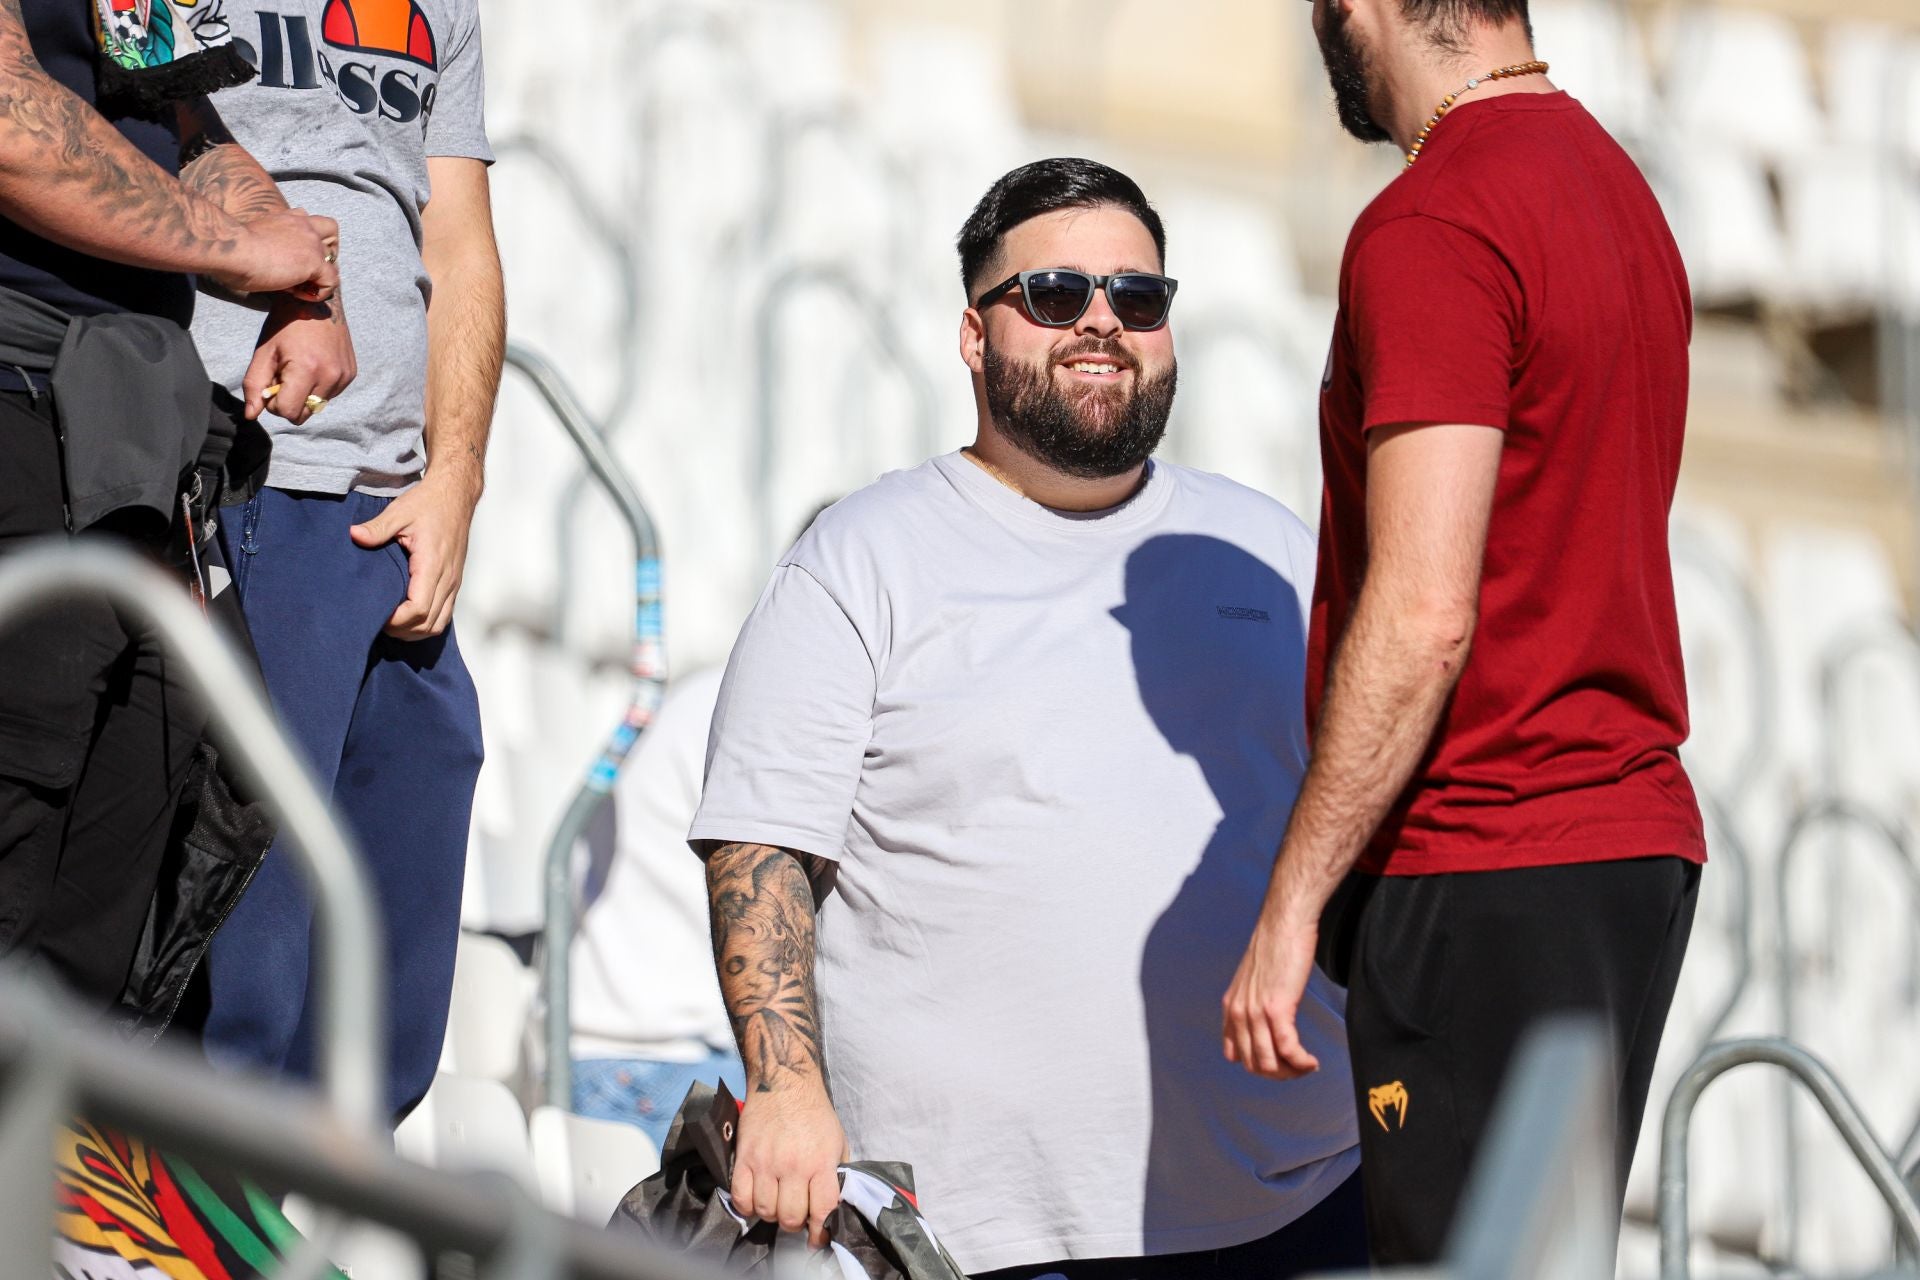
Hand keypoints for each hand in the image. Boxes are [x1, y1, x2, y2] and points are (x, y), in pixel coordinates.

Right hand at [210, 208, 339, 299]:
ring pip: (333, 260)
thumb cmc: (232, 249)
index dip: (309, 238)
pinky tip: (298, 295)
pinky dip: (319, 293)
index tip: (294, 256)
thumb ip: (265, 244)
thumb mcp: (251, 240)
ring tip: (298, 287)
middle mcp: (302, 225)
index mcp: (286, 218)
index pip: (308, 218)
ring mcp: (311, 243)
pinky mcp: (314, 262)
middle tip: (309, 271)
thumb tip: (263, 262)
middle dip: (326, 252)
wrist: (232, 250)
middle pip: (332, 231)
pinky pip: (332, 281)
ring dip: (319, 276)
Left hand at [244, 294, 355, 423]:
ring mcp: (344, 376)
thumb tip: (251, 415)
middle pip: (303, 414)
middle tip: (284, 376)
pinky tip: (313, 364)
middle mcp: (330, 376)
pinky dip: (318, 387)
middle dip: (289, 402)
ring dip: (304, 394)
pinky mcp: (351, 374)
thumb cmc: (285, 324)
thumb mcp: (264, 352)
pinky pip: (329, 395)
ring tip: (299, 367)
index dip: (274, 402)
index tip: (272, 382)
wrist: (315, 300)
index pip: (287, 412)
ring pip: (316, 406)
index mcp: (307, 370)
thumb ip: (254, 385)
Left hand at [348, 469, 479, 639]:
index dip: (397, 621)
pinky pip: (444, 614)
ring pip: (438, 624)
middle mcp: (447, 578)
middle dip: (403, 630)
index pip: (419, 609)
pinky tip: (408, 617)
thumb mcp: (400, 511)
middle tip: (379, 623)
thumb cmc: (430, 503)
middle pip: (428, 623)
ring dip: (416, 631)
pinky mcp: (454, 582)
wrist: (455, 495)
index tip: (378, 616)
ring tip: (392, 624)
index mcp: (433, 564)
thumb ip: (377, 528)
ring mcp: (453, 582)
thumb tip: (354, 536)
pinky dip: (426, 622)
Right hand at [732, 1084, 847, 1248]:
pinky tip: (755, 1200)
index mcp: (820, 1161)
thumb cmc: (814, 1112)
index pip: (822, 1209)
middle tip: (794, 1216)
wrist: (784, 1082)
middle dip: (794, 1224)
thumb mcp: (837, 1140)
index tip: (816, 1236)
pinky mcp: (744, 1157)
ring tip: (776, 1205)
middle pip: (790, 1216)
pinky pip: (740, 1197)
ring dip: (771, 1216)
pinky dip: (747, 1206)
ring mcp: (766, 1162)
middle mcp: (793, 1164)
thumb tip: (830, 1205)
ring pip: (765, 1211)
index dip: (819, 1230)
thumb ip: (835, 1173)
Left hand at [1222, 908, 1322, 1079]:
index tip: (1279, 1064)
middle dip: (1279, 1074)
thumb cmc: (1276, 945)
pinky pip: (1288, 1049)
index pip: (1236, 1054)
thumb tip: (1265, 1021)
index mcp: (1231, 1006)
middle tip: (1298, 1069)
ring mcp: (1255, 1013)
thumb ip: (1253, 1002)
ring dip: (1292, 1071)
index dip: (1260, 1066)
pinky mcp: (1276, 1009)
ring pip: (1270, 1062)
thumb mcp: (1255, 979)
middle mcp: (1238, 1013)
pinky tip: (1312, 1062)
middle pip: (1254, 1064)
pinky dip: (1301, 1062)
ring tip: (1307, 1066)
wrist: (1285, 923)